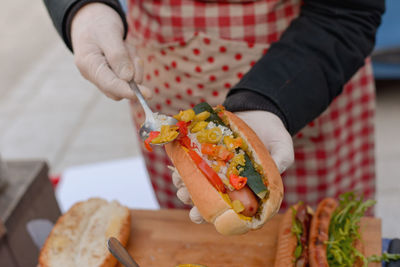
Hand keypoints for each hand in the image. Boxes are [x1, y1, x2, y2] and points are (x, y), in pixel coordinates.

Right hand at [71, 3, 150, 99]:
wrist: (90, 19)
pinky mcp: (112, 76)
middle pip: (120, 89)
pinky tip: (126, 49)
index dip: (128, 91)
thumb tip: (128, 78)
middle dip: (133, 73)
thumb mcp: (109, 34)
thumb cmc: (97, 24)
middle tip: (130, 51)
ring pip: (128, 81)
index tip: (146, 93)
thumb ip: (118, 56)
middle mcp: (93, 76)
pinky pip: (130, 76)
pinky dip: (133, 63)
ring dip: (133, 64)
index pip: (110, 85)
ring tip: (125, 45)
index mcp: (88, 65)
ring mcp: (103, 77)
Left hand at [171, 111, 292, 223]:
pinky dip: (181, 164)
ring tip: (178, 181)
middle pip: (206, 199)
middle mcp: (226, 181)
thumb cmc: (274, 135)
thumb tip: (272, 178)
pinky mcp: (204, 151)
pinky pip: (189, 161)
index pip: (227, 209)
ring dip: (182, 185)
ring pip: (194, 183)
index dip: (212, 215)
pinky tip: (176, 163)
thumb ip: (280, 161)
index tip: (199, 216)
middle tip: (184, 196)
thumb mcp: (283, 147)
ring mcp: (214, 167)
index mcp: (244, 188)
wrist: (261, 112)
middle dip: (191, 201)